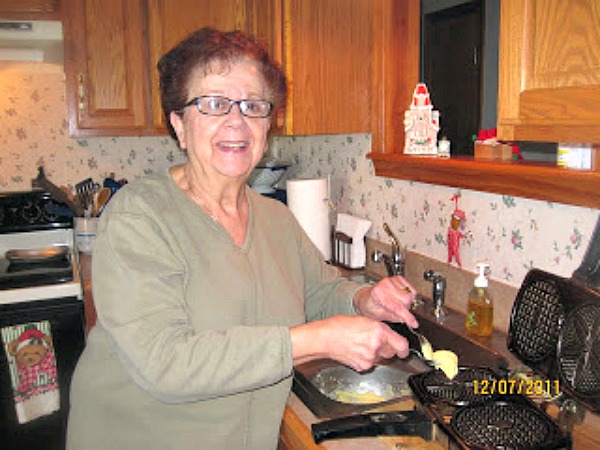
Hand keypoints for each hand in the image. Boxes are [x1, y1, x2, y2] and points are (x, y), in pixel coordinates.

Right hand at [290, 316, 408, 371]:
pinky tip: (356, 351)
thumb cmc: (339, 326)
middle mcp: (376, 345)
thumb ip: (379, 329)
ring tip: (361, 345)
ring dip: (376, 354)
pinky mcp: (362, 366)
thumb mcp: (364, 320)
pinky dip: (366, 359)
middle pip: (391, 352)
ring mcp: (369, 358)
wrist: (324, 338)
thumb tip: (389, 336)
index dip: (404, 349)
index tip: (404, 350)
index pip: (401, 344)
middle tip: (375, 342)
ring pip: (381, 358)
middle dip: (387, 348)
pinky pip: (370, 363)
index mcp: (378, 331)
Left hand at [352, 276, 417, 328]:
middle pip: (407, 300)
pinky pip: (412, 289)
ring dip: (407, 302)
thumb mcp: (379, 316)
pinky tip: (400, 297)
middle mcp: (385, 284)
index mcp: (378, 294)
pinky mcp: (398, 278)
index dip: (407, 317)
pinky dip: (409, 296)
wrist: (366, 297)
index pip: (397, 307)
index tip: (414, 324)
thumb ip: (393, 317)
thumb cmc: (370, 306)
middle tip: (399, 311)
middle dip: (406, 308)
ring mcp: (391, 280)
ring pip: (410, 295)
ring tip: (398, 304)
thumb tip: (406, 319)